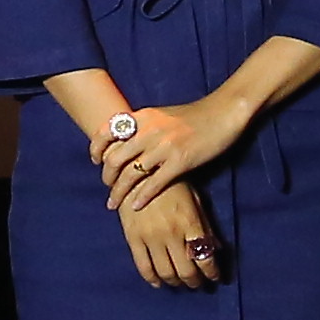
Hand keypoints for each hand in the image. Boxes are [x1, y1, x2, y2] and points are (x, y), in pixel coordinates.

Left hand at [100, 89, 247, 216]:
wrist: (223, 112)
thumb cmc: (193, 116)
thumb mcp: (161, 114)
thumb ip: (143, 126)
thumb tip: (124, 141)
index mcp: (143, 117)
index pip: (107, 132)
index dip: (96, 149)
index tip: (95, 161)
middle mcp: (149, 131)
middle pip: (114, 158)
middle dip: (107, 177)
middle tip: (107, 187)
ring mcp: (164, 146)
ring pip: (130, 174)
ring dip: (118, 192)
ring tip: (114, 202)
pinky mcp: (180, 161)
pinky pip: (154, 184)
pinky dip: (141, 197)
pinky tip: (136, 206)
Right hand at [120, 179, 225, 290]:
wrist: (139, 172)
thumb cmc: (173, 183)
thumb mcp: (195, 200)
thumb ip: (205, 225)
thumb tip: (217, 249)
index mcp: (190, 222)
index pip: (205, 257)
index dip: (212, 273)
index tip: (215, 278)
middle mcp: (171, 234)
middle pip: (186, 270)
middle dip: (195, 282)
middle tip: (199, 285)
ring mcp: (151, 237)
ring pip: (166, 272)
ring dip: (176, 282)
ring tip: (181, 284)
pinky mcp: (133, 238)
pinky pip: (143, 266)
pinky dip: (152, 279)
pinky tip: (159, 283)